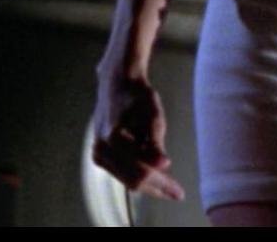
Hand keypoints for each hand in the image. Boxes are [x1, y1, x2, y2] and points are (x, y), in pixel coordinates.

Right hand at [91, 73, 186, 200]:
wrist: (117, 82)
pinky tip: (155, 174)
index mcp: (113, 138)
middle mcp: (101, 149)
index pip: (141, 172)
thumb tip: (164, 166)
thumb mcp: (153, 115)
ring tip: (169, 185)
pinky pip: (122, 173)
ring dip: (149, 184)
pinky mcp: (100, 155)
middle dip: (157, 188)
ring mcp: (98, 154)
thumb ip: (156, 142)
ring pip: (127, 179)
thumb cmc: (138, 95)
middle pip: (133, 180)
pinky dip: (139, 175)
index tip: (179, 192)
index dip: (161, 184)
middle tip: (177, 193)